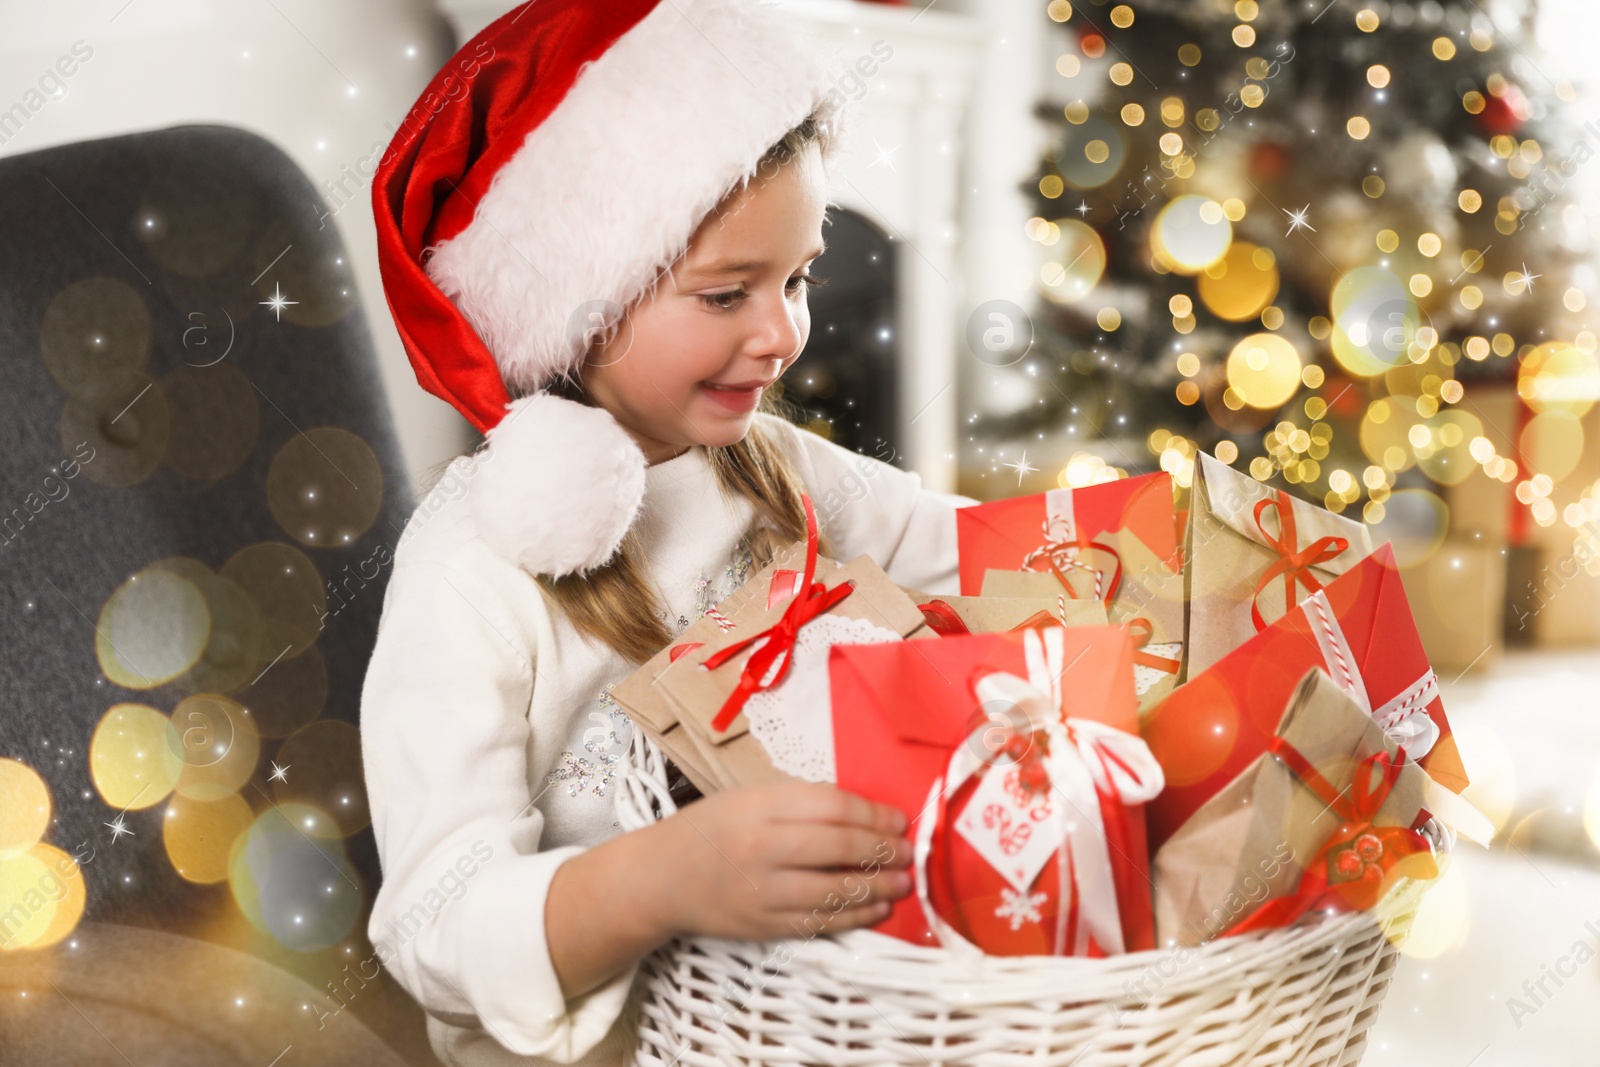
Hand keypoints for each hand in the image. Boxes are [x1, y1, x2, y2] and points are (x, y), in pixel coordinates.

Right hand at [645, 781, 913, 941]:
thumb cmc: (711, 829)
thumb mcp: (750, 797)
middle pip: (839, 848)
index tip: (897, 820)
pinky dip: (854, 917)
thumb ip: (800, 802)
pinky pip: (819, 923)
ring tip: (901, 883)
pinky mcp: (763, 926)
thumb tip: (864, 814)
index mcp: (760, 807)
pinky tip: (875, 909)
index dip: (873, 814)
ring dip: (877, 888)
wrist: (660, 878)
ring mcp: (763, 892)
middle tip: (907, 853)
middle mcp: (761, 848)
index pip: (832, 807)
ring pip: (834, 891)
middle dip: (883, 851)